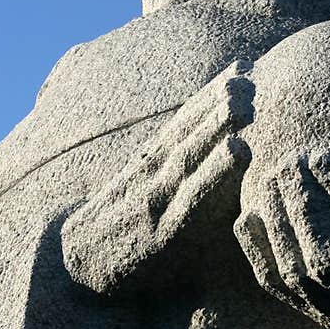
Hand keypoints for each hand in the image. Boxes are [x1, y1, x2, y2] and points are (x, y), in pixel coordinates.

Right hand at [62, 62, 254, 294]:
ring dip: (218, 128)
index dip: (212, 92)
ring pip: (191, 158)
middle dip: (218, 102)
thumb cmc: (124, 227)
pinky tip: (239, 151)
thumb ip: (173, 163)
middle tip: (248, 77)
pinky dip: (216, 173)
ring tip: (245, 105)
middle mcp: (153, 175)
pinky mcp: (166, 233)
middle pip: (189, 132)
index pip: (184, 121)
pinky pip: (194, 198)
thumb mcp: (142, 188)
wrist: (81, 264)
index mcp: (151, 162)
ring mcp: (158, 202)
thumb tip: (217, 139)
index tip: (242, 65)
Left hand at [235, 144, 329, 328]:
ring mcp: (321, 293)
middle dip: (295, 184)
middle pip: (310, 217)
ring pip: (286, 242)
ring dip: (272, 206)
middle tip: (288, 156)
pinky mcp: (305, 307)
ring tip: (266, 174)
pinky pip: (270, 275)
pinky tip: (246, 217)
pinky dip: (255, 248)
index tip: (322, 152)